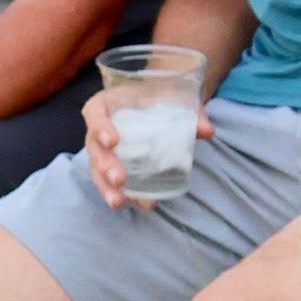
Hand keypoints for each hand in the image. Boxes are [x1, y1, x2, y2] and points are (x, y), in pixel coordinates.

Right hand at [84, 86, 213, 213]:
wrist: (166, 103)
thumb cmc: (164, 96)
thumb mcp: (178, 97)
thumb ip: (192, 112)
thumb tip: (206, 130)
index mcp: (108, 103)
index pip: (95, 113)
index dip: (99, 127)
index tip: (112, 141)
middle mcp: (101, 127)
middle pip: (94, 147)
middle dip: (105, 165)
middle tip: (119, 178)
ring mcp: (105, 149)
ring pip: (98, 169)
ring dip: (106, 186)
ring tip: (118, 201)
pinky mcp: (116, 165)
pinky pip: (113, 181)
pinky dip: (125, 194)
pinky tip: (140, 203)